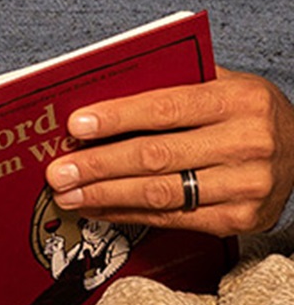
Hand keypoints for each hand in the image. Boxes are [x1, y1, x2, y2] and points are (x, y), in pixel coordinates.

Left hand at [44, 68, 293, 236]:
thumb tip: (101, 97)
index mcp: (239, 100)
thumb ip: (174, 84)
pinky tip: (101, 208)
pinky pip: (173, 220)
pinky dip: (130, 215)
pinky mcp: (241, 220)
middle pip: (157, 156)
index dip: (117, 117)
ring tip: (68, 195)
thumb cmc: (247, 113)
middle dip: (99, 165)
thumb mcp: (224, 84)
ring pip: (161, 194)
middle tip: (58, 172)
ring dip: (106, 196)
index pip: (166, 107)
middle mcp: (248, 143)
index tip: (76, 124)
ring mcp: (247, 186)